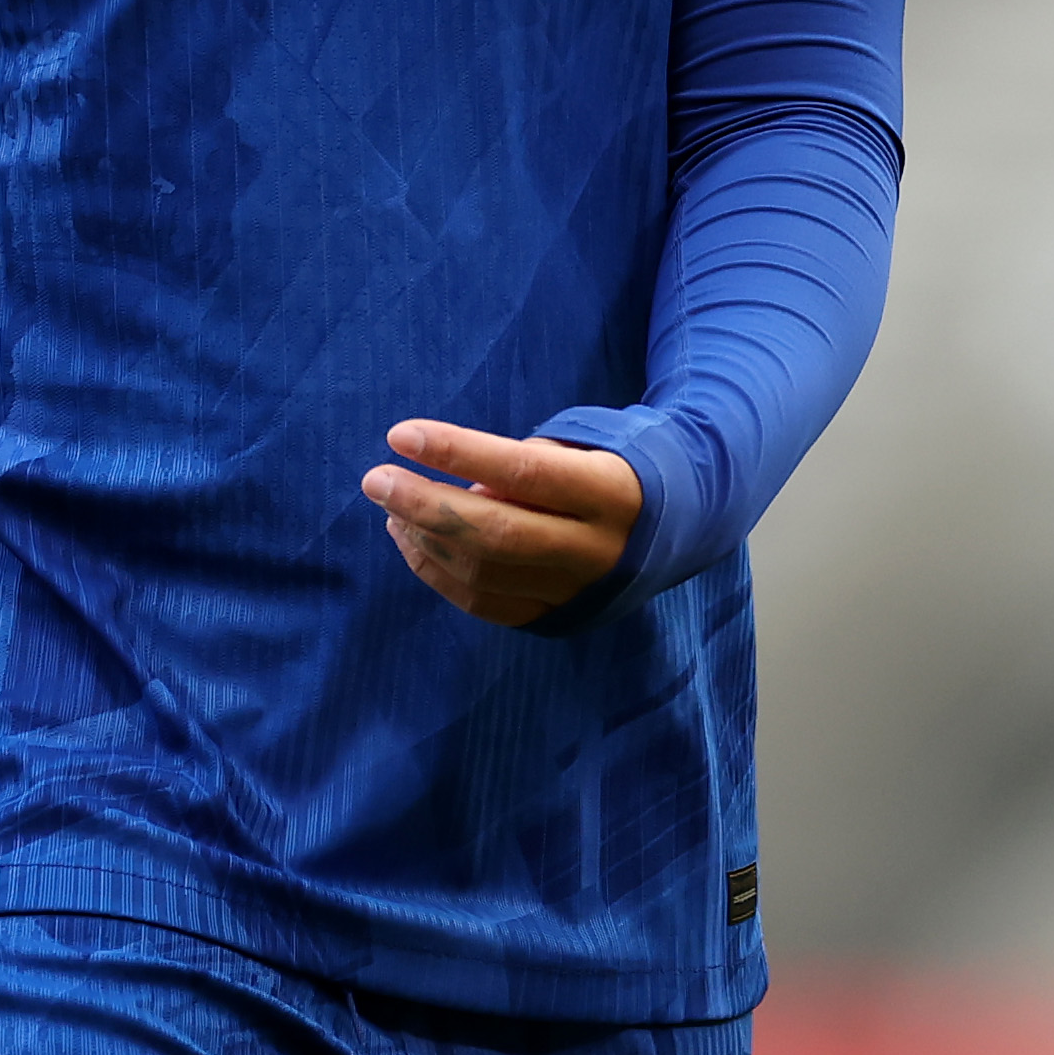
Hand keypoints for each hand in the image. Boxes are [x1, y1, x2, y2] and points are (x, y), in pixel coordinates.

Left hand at [360, 418, 641, 627]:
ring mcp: (575, 591)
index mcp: (607, 491)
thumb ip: (520, 467)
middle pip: (495, 534)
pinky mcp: (556, 619)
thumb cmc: (607, 468)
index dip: (457, 452)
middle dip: (424, 505)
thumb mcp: (579, 449)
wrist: (678, 527)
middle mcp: (594, 548)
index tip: (400, 435)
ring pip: (483, 574)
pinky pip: (484, 604)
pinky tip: (411, 539)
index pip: (522, 472)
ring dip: (423, 538)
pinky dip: (437, 573)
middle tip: (375, 479)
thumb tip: (454, 488)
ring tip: (391, 504)